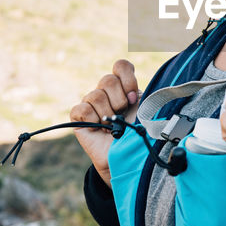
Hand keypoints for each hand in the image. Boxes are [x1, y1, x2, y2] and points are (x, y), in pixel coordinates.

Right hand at [69, 59, 139, 184]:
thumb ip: (145, 95)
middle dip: (119, 100)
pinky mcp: (79, 118)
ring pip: (95, 95)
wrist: (128, 159)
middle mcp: (107, 93)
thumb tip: (137, 89)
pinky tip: (99, 129)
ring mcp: (92, 104)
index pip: (121, 66)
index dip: (127, 78)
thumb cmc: (140, 135)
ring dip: (107, 114)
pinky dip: (92, 119)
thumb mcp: (147, 112)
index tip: (133, 97)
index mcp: (125, 87)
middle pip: (108, 79)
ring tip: (112, 126)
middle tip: (123, 114)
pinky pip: (81, 109)